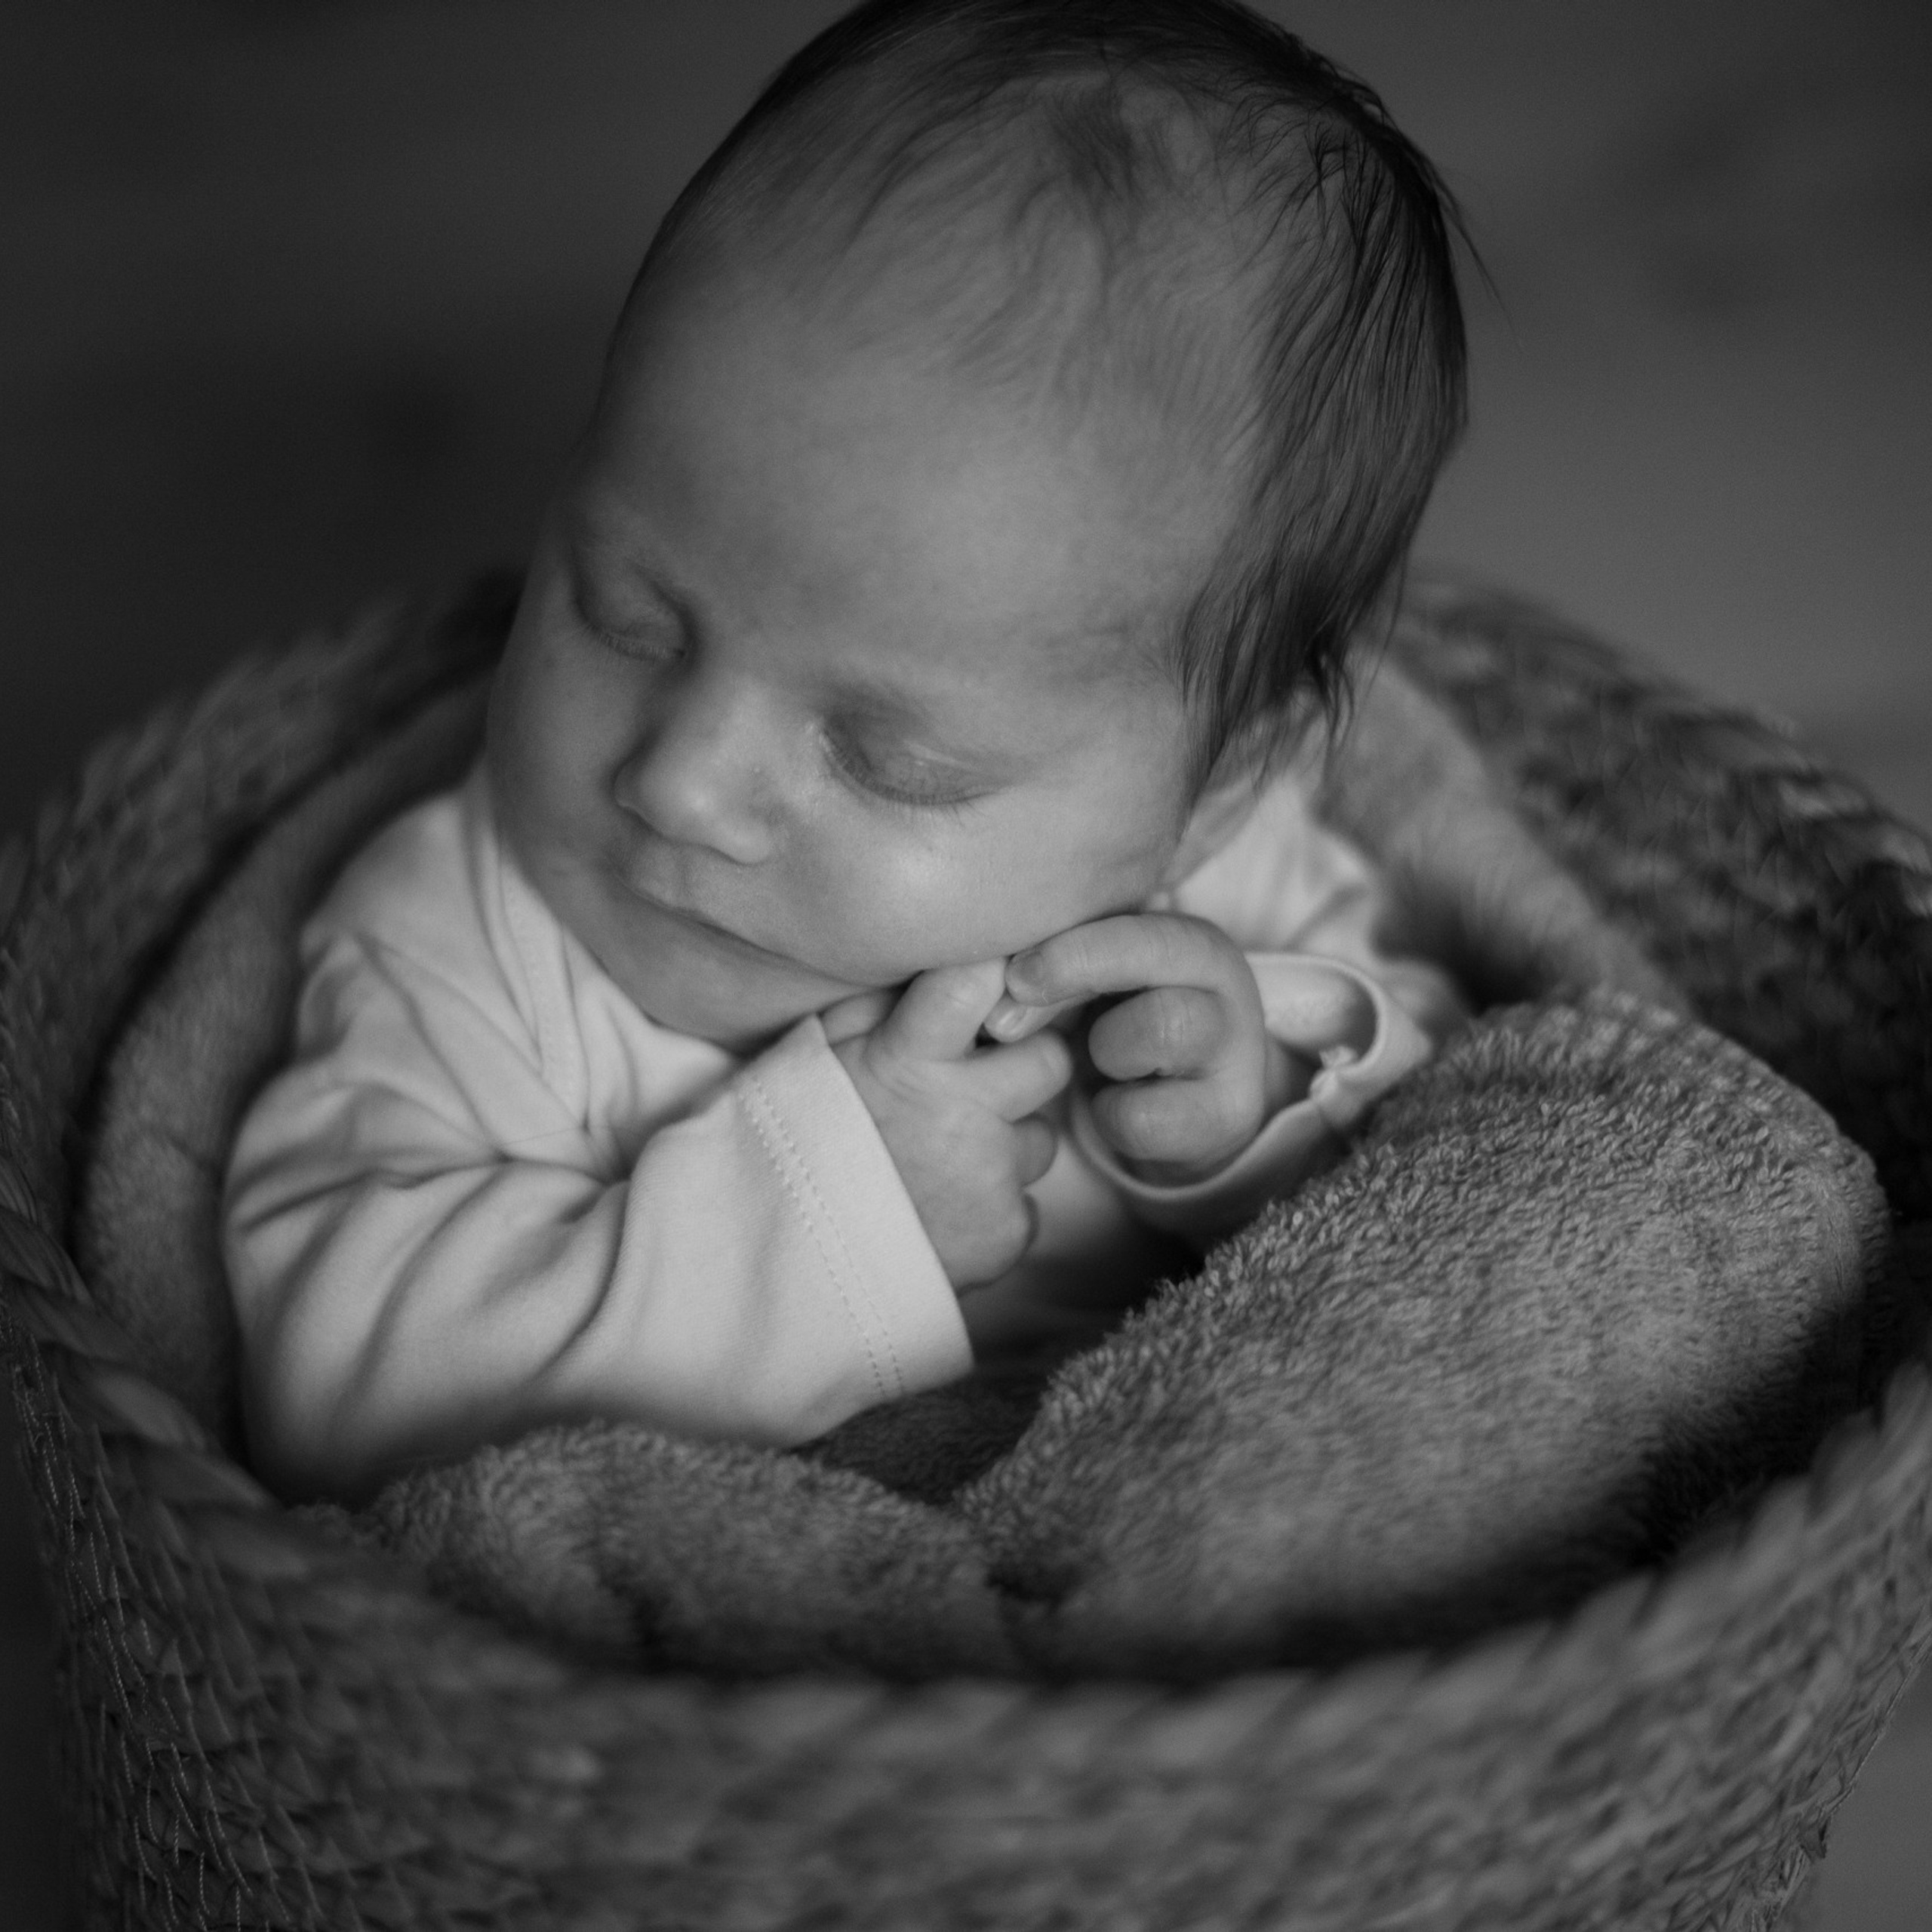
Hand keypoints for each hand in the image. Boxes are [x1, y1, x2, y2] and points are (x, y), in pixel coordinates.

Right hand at [825, 961, 1072, 1289]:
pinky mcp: (1006, 1236)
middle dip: (1024, 1068)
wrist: (786, 1262)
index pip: (979, 980)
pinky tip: (945, 1213)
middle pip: (1050, 1061)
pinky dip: (994, 1210)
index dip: (998, 970)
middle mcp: (965, 1114)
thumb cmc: (798, 1148)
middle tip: (979, 1086)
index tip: (1002, 971)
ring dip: (1007, 1147)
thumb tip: (931, 965)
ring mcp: (990, 1179)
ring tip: (945, 1162)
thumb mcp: (818, 1058)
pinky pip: (1025, 1208)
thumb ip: (876, 1009)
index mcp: (912, 1061)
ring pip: (1041, 1141)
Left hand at [1002, 913, 1302, 1183]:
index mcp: (1189, 939)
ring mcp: (1236, 1049)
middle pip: (1153, 959)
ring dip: (1104, 1050)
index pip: (1136, 922)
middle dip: (1072, 983)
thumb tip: (986, 981)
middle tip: (1005, 1024)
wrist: (1178, 1112)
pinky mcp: (1229, 1113)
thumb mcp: (1090, 987)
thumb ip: (1051, 967)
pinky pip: (1146, 1116)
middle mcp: (1225, 982)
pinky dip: (1111, 1117)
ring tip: (1094, 1061)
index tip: (1014, 976)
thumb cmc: (1117, 1030)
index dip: (1070, 947)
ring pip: (1161, 1028)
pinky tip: (1112, 1106)